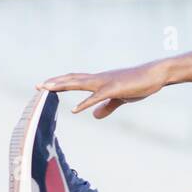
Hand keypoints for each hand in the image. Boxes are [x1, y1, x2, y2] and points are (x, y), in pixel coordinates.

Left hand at [37, 62, 166, 118]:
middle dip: (54, 83)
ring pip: (79, 83)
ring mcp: (105, 82)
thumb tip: (93, 116)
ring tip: (47, 89)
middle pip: (72, 79)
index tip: (45, 86)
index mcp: (99, 81)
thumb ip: (106, 107)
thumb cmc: (139, 84)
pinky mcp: (114, 89)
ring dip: (62, 86)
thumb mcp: (120, 98)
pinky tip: (75, 110)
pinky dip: (84, 103)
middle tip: (37, 86)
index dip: (60, 82)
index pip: (75, 80)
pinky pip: (96, 97)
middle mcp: (98, 79)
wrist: (155, 75)